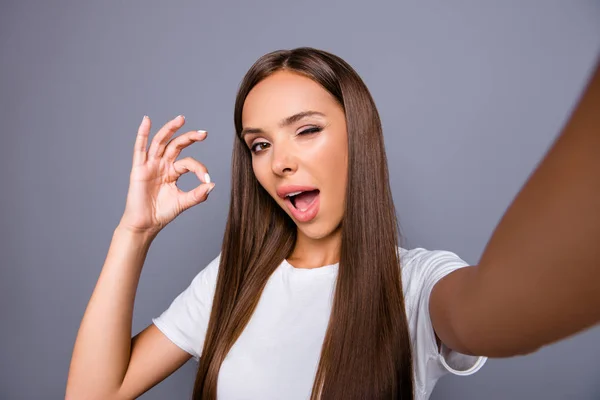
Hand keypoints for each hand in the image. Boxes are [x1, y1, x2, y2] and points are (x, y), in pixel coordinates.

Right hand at [118, 115, 214, 234]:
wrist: (145, 225)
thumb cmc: (162, 213)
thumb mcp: (183, 202)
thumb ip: (198, 194)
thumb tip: (212, 184)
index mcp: (172, 172)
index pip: (188, 162)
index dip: (199, 168)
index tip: (206, 179)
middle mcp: (162, 165)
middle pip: (176, 145)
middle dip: (189, 137)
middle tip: (203, 133)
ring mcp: (150, 165)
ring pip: (160, 142)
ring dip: (170, 129)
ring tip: (181, 119)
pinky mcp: (139, 169)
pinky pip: (139, 149)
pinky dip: (142, 133)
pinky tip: (146, 121)